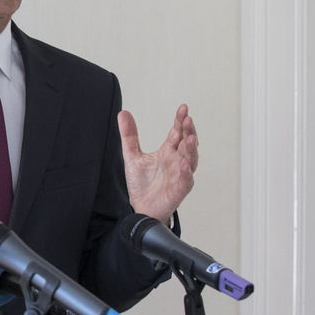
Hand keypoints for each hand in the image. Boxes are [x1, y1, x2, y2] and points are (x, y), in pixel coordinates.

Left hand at [119, 104, 197, 224]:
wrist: (141, 207)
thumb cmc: (142, 183)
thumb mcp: (132, 155)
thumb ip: (129, 135)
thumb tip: (124, 113)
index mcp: (168, 151)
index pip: (177, 133)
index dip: (180, 121)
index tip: (183, 108)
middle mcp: (177, 161)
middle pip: (186, 143)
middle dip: (189, 131)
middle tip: (188, 119)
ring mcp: (180, 174)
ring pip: (190, 159)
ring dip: (191, 149)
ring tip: (190, 138)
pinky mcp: (179, 189)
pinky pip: (186, 179)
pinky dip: (185, 172)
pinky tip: (183, 164)